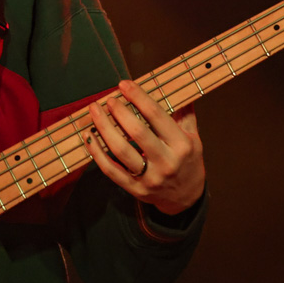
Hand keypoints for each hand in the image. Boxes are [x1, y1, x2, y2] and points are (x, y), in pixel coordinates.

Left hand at [86, 79, 205, 215]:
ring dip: (104, 128)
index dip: (138, 97)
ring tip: (95, 111)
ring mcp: (149, 177)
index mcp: (181, 145)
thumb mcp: (194, 137)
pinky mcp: (135, 189)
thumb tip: (178, 85)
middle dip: (120, 112)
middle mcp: (166, 162)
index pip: (157, 115)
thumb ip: (185, 113)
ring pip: (121, 151)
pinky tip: (88, 136)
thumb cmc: (188, 161)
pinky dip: (96, 153)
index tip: (124, 84)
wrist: (187, 198)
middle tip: (109, 99)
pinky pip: (111, 170)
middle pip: (137, 132)